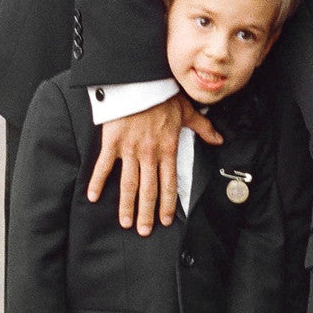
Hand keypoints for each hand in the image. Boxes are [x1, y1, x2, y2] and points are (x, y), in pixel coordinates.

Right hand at [86, 94, 222, 234]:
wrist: (141, 81)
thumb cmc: (164, 95)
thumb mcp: (188, 111)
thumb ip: (203, 128)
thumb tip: (219, 139)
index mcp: (167, 149)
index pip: (169, 184)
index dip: (167, 204)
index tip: (164, 220)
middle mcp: (149, 154)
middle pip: (148, 190)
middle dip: (146, 213)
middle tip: (144, 231)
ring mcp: (130, 149)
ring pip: (128, 184)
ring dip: (126, 205)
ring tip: (125, 222)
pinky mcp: (112, 142)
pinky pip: (104, 166)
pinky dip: (97, 182)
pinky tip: (93, 197)